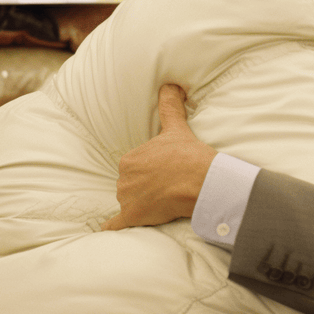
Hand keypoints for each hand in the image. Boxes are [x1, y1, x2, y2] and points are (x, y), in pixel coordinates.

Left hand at [101, 84, 216, 230]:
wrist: (201, 183)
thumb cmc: (189, 156)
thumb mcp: (177, 127)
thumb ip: (170, 105)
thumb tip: (171, 84)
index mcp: (130, 159)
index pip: (135, 169)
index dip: (150, 172)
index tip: (166, 174)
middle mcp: (124, 179)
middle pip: (131, 186)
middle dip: (145, 188)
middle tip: (169, 188)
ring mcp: (128, 199)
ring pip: (129, 203)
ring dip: (141, 205)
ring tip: (165, 203)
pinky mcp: (133, 217)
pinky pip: (116, 225)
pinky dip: (113, 227)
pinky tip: (111, 229)